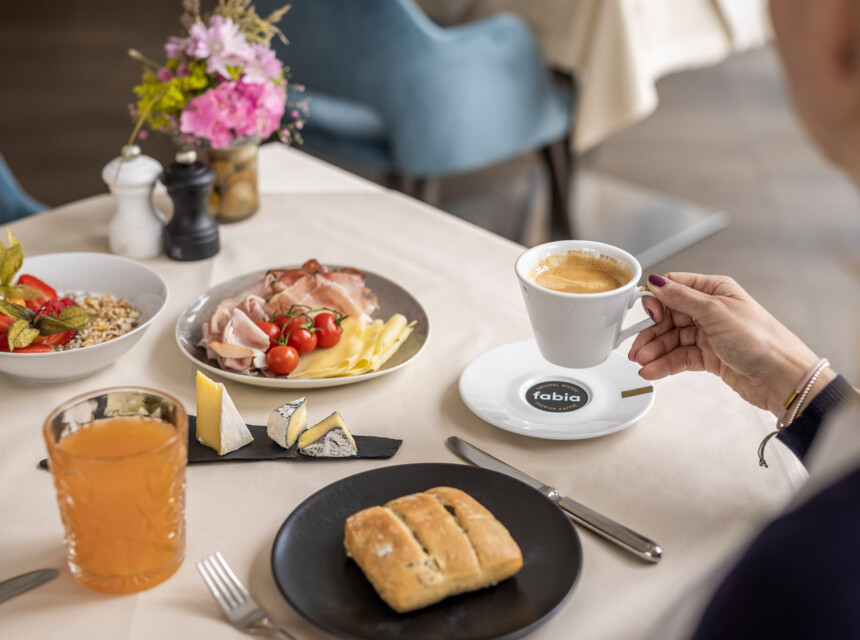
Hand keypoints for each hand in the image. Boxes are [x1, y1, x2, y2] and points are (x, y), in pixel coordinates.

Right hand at [628, 273, 832, 415]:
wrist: (781, 377)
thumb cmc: (761, 340)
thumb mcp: (715, 312)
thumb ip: (681, 298)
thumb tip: (656, 282)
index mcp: (714, 290)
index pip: (675, 288)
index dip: (657, 300)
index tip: (648, 314)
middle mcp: (710, 310)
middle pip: (669, 318)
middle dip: (651, 333)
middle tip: (636, 348)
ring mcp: (709, 335)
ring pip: (672, 340)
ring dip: (655, 351)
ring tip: (642, 364)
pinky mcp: (709, 357)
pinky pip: (680, 357)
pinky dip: (664, 364)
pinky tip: (652, 371)